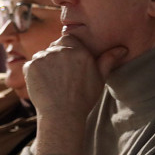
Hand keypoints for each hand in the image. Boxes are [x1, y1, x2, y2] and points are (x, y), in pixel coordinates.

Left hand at [25, 34, 125, 154]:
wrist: (62, 116)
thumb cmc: (83, 99)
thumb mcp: (100, 79)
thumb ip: (108, 60)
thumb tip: (122, 48)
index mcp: (79, 51)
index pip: (68, 39)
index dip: (68, 50)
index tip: (69, 63)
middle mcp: (61, 51)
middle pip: (54, 46)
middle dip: (56, 56)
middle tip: (60, 75)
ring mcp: (44, 57)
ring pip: (42, 55)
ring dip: (45, 64)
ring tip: (52, 82)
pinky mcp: (31, 66)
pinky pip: (31, 65)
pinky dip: (34, 73)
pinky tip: (43, 85)